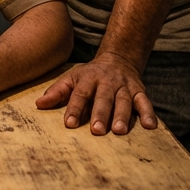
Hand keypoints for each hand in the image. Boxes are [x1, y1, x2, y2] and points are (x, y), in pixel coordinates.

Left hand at [35, 51, 155, 133]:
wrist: (118, 58)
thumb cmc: (90, 75)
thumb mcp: (72, 78)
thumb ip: (57, 91)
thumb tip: (39, 104)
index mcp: (88, 78)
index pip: (80, 94)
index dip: (74, 108)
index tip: (68, 124)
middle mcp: (107, 82)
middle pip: (104, 98)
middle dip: (100, 114)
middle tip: (96, 130)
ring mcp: (124, 86)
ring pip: (124, 101)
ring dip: (122, 116)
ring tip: (119, 131)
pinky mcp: (139, 91)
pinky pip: (145, 102)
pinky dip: (149, 113)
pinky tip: (150, 126)